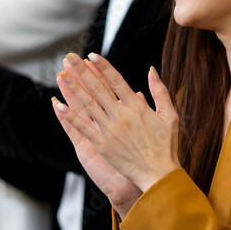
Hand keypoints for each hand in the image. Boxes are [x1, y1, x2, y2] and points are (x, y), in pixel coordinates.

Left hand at [51, 53, 179, 210]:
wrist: (159, 174)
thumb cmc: (167, 145)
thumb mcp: (170, 115)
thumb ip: (160, 91)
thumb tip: (151, 70)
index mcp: (137, 107)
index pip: (116, 80)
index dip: (103, 67)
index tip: (91, 55)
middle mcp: (121, 116)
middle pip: (98, 88)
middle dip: (82, 72)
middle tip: (69, 58)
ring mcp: (110, 130)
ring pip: (88, 104)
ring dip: (73, 89)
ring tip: (62, 75)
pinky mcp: (102, 145)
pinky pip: (83, 128)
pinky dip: (71, 116)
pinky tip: (59, 105)